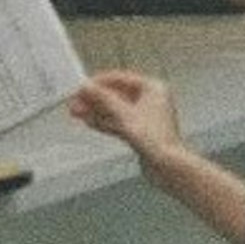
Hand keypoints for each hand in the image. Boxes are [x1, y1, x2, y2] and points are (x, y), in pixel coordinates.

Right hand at [69, 69, 185, 163]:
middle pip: (117, 95)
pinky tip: (90, 121)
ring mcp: (146, 117)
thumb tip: (89, 88)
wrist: (166, 166)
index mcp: (153, 88)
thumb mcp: (124, 114)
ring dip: (97, 111)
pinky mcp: (140, 132)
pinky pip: (119, 122)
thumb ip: (103, 99)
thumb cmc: (157, 140)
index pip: (120, 78)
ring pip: (116, 110)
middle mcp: (151, 100)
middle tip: (78, 101)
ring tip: (78, 111)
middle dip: (95, 99)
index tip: (83, 87)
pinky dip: (104, 122)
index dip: (99, 83)